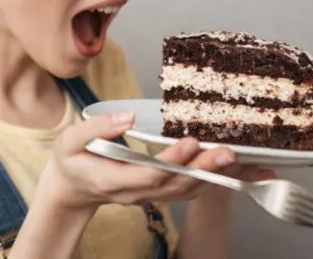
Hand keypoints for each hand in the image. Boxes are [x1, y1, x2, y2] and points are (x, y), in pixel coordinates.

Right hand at [38, 110, 239, 209]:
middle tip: (228, 152)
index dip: (171, 161)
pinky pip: (191, 189)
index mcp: (114, 180)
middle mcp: (136, 192)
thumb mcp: (71, 140)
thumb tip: (127, 116)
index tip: (189, 141)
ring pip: (188, 190)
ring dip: (216, 177)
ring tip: (241, 161)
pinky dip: (215, 181)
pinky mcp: (160, 191)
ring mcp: (150, 195)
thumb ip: (97, 129)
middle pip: (176, 185)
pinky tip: (238, 172)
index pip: (149, 174)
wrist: (73, 188)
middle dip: (204, 169)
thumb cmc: (72, 161)